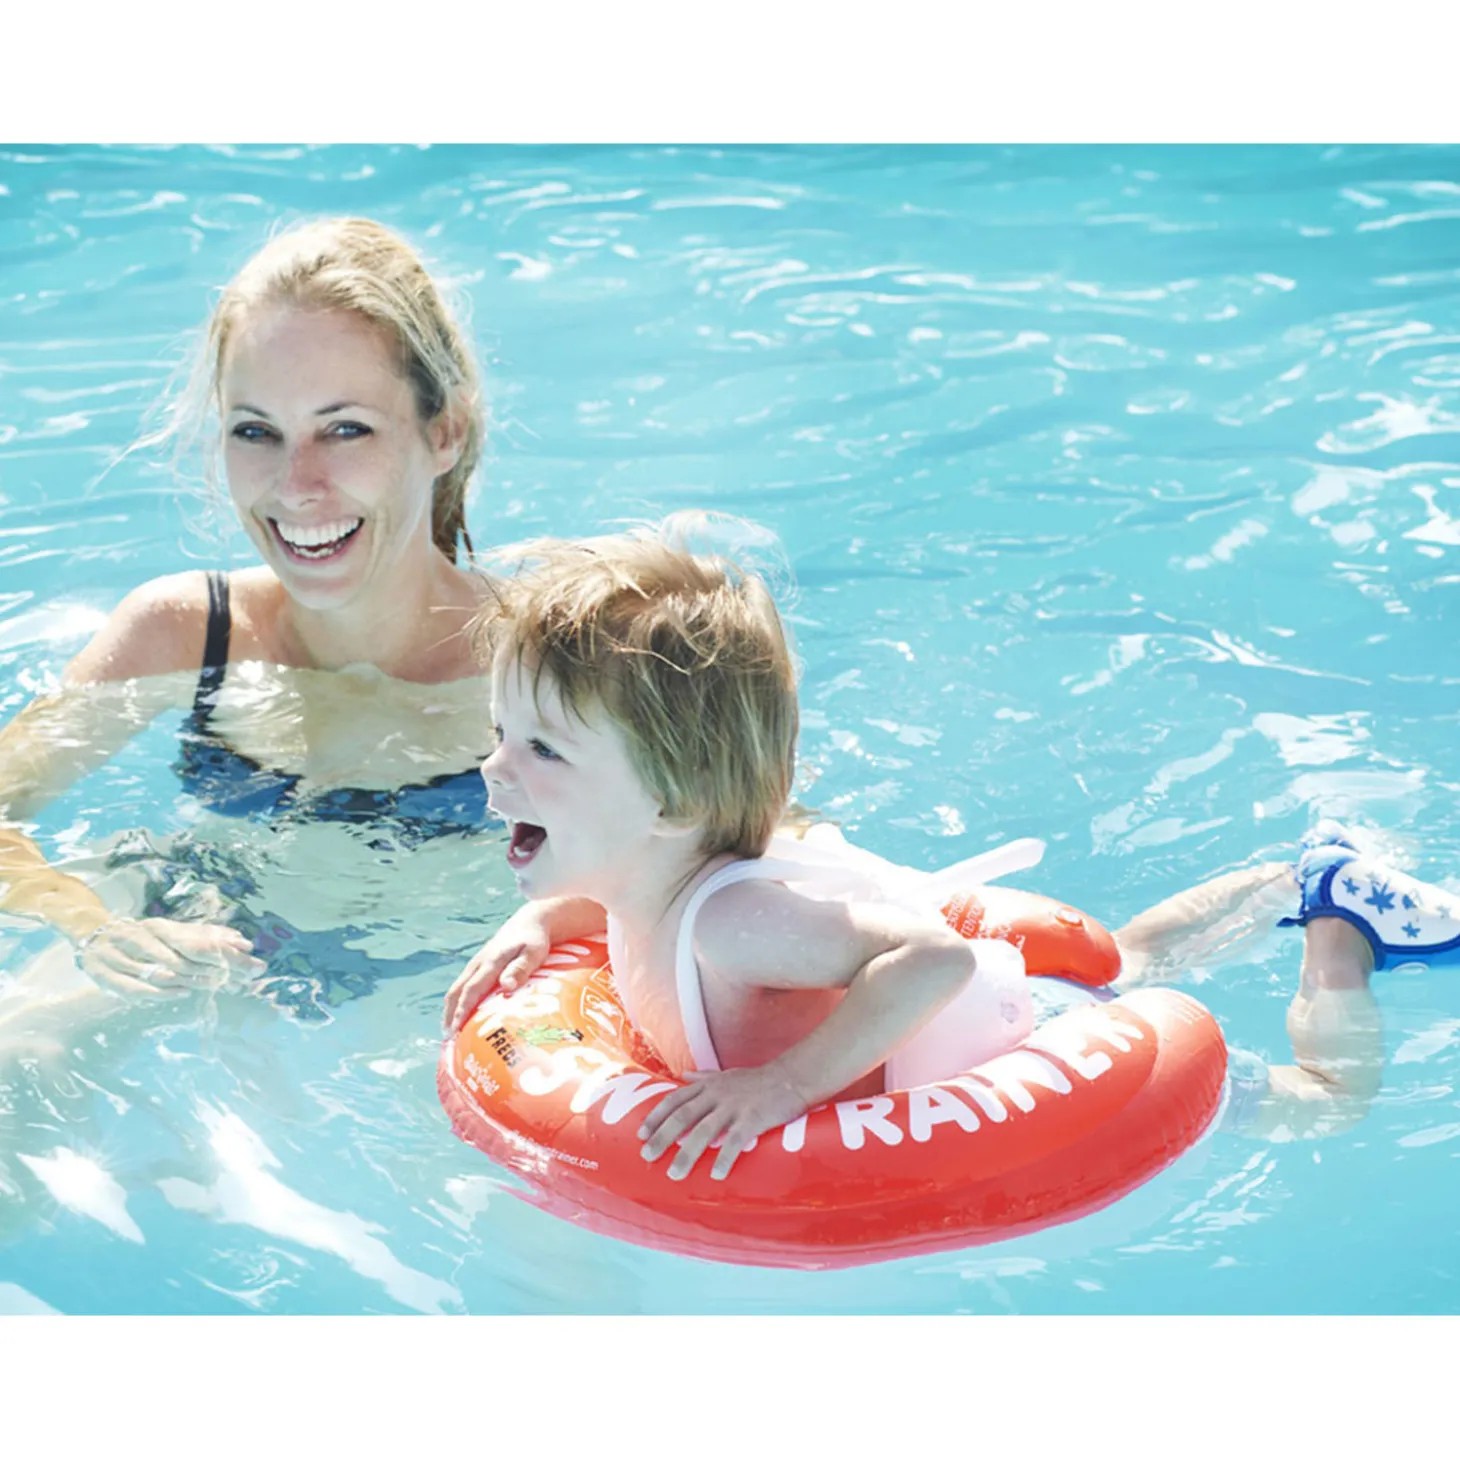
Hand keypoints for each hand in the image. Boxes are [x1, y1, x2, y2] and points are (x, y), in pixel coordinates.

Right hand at [75, 916, 265, 998]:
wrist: (91, 935)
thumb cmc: (143, 937)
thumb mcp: (174, 933)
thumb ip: (206, 937)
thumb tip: (244, 942)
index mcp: (159, 927)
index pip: (198, 940)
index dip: (227, 953)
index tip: (252, 963)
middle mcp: (141, 938)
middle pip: (185, 956)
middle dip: (217, 969)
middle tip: (242, 979)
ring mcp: (122, 957)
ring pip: (163, 971)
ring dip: (193, 980)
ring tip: (218, 985)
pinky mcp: (105, 975)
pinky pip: (136, 987)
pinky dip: (161, 992)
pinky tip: (183, 992)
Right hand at [442, 906, 553, 1031]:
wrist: (528, 923)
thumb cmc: (534, 941)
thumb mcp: (533, 953)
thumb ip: (520, 969)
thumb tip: (506, 987)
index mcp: (490, 962)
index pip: (471, 990)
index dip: (462, 1011)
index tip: (456, 1029)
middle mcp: (478, 964)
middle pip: (456, 992)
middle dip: (450, 1015)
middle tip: (449, 1038)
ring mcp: (475, 964)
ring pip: (456, 989)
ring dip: (450, 1010)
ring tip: (450, 1033)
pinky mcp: (477, 966)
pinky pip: (461, 986)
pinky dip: (456, 1002)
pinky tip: (459, 1016)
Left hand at [638, 1065, 810, 1180]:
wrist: (791, 1078)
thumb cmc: (758, 1080)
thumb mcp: (727, 1074)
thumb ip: (704, 1077)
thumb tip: (684, 1075)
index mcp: (708, 1085)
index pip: (675, 1100)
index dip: (656, 1116)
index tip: (640, 1134)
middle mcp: (716, 1094)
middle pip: (682, 1117)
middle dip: (662, 1137)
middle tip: (647, 1156)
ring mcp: (734, 1106)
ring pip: (704, 1132)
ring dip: (687, 1155)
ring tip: (675, 1174)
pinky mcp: (753, 1119)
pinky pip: (735, 1141)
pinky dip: (725, 1158)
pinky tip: (717, 1174)